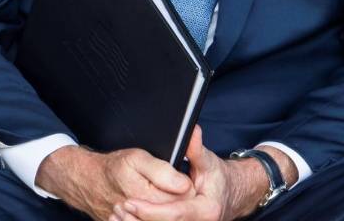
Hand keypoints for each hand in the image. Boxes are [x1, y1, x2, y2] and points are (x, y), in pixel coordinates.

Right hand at [36, 143, 193, 220]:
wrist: (86, 182)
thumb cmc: (112, 168)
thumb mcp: (137, 158)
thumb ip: (163, 171)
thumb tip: (184, 184)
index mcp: (146, 196)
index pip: (183, 199)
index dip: (188, 187)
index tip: (185, 178)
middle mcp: (140, 215)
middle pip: (175, 214)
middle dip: (180, 201)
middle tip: (176, 188)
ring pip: (164, 220)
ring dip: (168, 210)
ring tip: (164, 197)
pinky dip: (154, 216)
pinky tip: (155, 207)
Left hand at [110, 126, 279, 220]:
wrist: (228, 195)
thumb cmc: (216, 178)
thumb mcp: (208, 161)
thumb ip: (196, 149)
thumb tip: (192, 131)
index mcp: (206, 210)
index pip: (174, 213)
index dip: (150, 210)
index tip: (129, 202)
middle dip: (138, 220)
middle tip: (117, 209)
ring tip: (115, 216)